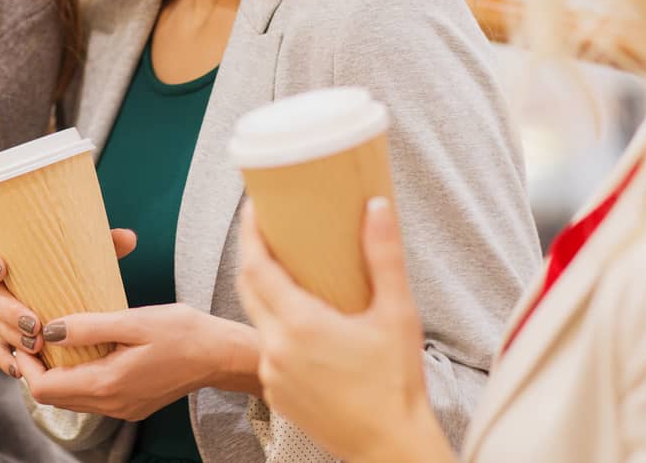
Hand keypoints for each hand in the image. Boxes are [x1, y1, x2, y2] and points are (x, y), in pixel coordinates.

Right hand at [0, 228, 136, 378]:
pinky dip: (6, 360)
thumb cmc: (75, 265)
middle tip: (34, 322)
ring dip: (12, 336)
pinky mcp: (7, 337)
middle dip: (8, 310)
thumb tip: (128, 238)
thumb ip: (105, 243)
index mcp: (9, 255)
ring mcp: (1, 312)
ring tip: (37, 346)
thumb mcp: (88, 253)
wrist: (73, 292)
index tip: (2, 268)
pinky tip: (20, 369)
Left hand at [14, 304, 249, 421]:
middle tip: (36, 335)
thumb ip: (89, 327)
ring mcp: (122, 408)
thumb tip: (49, 329)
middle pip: (53, 398)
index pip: (44, 389)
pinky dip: (77, 378)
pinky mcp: (131, 405)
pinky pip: (90, 398)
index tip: (28, 335)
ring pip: (70, 400)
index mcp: (107, 385)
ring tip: (56, 340)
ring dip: (57, 374)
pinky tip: (83, 352)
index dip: (28, 363)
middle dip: (38, 369)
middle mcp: (111, 405)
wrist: (220, 354)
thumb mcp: (133, 321)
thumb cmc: (182, 332)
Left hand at [236, 199, 454, 462]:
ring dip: (265, 294)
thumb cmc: (398, 384)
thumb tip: (377, 206)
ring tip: (288, 273)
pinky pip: (267, 351)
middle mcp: (276, 349)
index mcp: (299, 324)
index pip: (256, 266)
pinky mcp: (277, 395)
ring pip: (257, 321)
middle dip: (254, 257)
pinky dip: (276, 329)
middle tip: (271, 233)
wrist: (391, 447)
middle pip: (248, 289)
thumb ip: (384, 256)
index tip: (253, 208)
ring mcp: (273, 374)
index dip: (250, 234)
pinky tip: (298, 321)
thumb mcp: (397, 314)